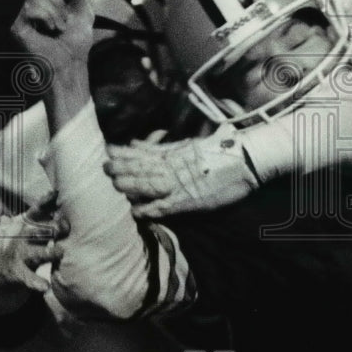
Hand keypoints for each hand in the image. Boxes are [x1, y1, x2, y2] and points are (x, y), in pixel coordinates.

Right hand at [0, 195, 68, 312]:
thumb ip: (38, 211)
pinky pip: (28, 278)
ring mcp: (20, 255)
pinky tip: (45, 287)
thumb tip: (54, 192)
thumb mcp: (22, 223)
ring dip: (49, 253)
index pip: (36, 210)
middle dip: (53, 229)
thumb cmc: (16, 240)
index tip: (55, 194)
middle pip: (40, 231)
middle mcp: (23, 237)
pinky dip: (36, 283)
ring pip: (37, 253)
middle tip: (66, 227)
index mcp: (25, 224)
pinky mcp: (17, 272)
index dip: (45, 202)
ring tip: (60, 252)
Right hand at [11, 0, 94, 71]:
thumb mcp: (85, 14)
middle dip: (58, 3)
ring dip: (54, 13)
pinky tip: (48, 29)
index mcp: (48, 2)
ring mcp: (23, 15)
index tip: (67, 3)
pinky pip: (28, 7)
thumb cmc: (76, 44)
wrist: (70, 63)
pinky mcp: (17, 25)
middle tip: (63, 22)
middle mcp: (33, 6)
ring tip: (58, 28)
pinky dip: (44, 16)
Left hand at [104, 127, 261, 216]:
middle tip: (103, 166)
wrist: (248, 160)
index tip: (110, 149)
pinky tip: (134, 211)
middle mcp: (173, 167)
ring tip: (112, 184)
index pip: (145, 152)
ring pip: (146, 184)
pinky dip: (148, 209)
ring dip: (128, 185)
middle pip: (141, 167)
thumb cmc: (227, 150)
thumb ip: (171, 145)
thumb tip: (148, 140)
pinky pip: (163, 207)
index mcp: (177, 152)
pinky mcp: (187, 201)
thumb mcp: (196, 143)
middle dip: (121, 167)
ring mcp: (179, 184)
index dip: (126, 152)